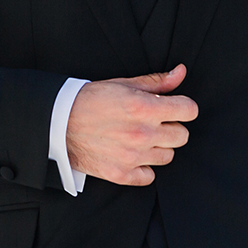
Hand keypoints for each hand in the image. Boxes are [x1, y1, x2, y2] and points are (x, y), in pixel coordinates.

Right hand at [65, 64, 197, 185]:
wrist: (57, 123)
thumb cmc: (90, 100)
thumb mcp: (123, 84)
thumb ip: (156, 81)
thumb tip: (181, 72)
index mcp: (144, 107)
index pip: (189, 110)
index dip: (183, 107)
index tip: (174, 107)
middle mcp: (142, 133)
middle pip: (183, 135)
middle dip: (172, 127)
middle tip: (153, 122)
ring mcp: (133, 156)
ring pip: (168, 156)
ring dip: (158, 147)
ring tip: (139, 138)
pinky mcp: (121, 173)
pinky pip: (150, 176)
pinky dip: (143, 167)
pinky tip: (130, 155)